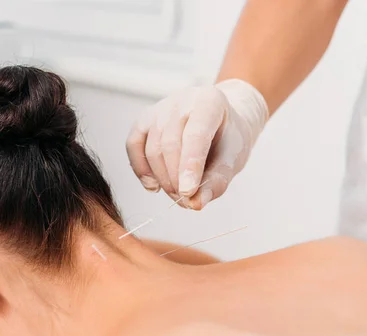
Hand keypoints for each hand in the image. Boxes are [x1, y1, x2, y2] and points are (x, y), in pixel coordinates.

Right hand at [126, 79, 268, 209]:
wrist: (220, 121)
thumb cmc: (228, 140)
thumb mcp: (233, 160)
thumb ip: (216, 182)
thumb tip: (195, 204)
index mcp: (209, 102)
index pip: (195, 135)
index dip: (190, 166)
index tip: (188, 193)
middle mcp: (181, 100)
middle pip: (170, 144)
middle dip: (175, 178)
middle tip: (185, 201)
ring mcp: (159, 109)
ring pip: (152, 148)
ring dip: (162, 179)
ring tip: (176, 195)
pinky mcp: (144, 120)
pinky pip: (133, 145)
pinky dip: (140, 169)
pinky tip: (153, 185)